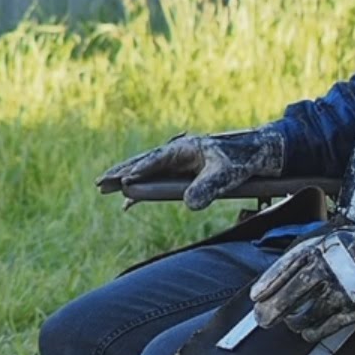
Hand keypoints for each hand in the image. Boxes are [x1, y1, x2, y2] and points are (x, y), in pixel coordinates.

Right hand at [96, 128, 285, 209]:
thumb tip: (189, 204)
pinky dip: (140, 190)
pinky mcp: (180, 174)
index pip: (157, 160)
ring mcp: (176, 164)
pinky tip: (127, 203)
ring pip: (144, 171)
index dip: (141, 170)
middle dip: (121, 172)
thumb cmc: (241, 160)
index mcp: (184, 149)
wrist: (255, 155)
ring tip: (103, 188)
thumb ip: (208, 188)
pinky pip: (154, 181)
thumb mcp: (226, 174)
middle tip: (100, 183)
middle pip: (142, 163)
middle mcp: (176, 155)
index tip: (125, 180)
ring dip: (125, 179)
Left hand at [250, 214, 354, 342]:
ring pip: (309, 312)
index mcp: (318, 247)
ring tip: (285, 323)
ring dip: (292, 320)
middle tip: (261, 318)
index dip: (268, 284)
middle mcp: (328, 268)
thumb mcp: (327, 236)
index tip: (255, 296)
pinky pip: (330, 324)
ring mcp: (343, 288)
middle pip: (292, 294)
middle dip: (272, 308)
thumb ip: (303, 252)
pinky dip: (314, 330)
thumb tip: (276, 274)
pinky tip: (305, 332)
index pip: (284, 269)